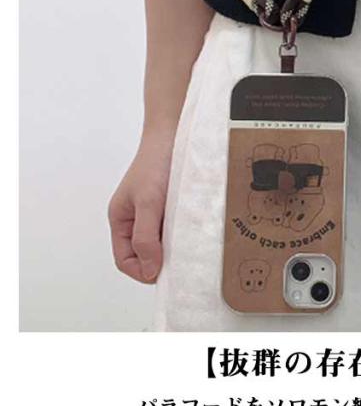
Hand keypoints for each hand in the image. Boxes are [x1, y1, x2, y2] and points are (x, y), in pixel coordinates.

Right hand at [108, 128, 174, 283]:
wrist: (175, 132)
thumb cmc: (156, 163)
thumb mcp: (148, 202)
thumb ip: (145, 237)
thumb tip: (149, 271)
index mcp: (120, 219)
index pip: (125, 260)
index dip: (141, 270)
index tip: (163, 273)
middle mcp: (136, 218)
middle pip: (145, 254)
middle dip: (161, 260)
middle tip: (181, 260)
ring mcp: (155, 212)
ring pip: (163, 242)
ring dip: (175, 245)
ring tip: (189, 241)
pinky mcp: (173, 205)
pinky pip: (176, 227)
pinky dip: (184, 231)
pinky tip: (195, 228)